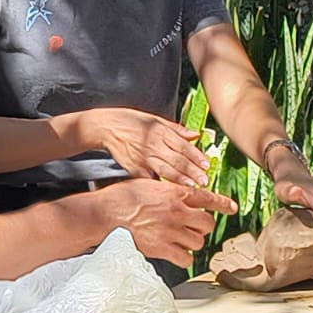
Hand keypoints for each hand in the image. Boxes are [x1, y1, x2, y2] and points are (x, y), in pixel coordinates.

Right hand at [94, 107, 209, 184]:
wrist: (105, 127)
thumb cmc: (130, 121)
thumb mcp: (154, 119)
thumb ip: (176, 129)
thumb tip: (196, 135)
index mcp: (160, 131)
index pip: (182, 145)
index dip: (196, 155)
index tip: (206, 164)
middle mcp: (153, 144)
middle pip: (176, 159)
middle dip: (192, 171)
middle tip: (205, 180)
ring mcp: (143, 158)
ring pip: (165, 170)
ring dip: (180, 179)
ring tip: (192, 187)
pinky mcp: (134, 168)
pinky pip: (149, 178)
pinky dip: (159, 186)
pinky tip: (169, 193)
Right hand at [102, 178, 236, 266]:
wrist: (106, 214)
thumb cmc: (122, 196)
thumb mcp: (149, 183)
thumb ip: (168, 190)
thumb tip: (181, 194)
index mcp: (174, 193)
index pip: (207, 198)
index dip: (223, 204)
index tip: (232, 207)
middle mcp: (177, 211)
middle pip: (207, 223)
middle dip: (203, 226)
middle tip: (194, 227)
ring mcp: (171, 231)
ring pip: (199, 242)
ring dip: (193, 242)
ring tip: (181, 239)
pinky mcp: (162, 248)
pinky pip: (186, 258)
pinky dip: (183, 257)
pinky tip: (176, 252)